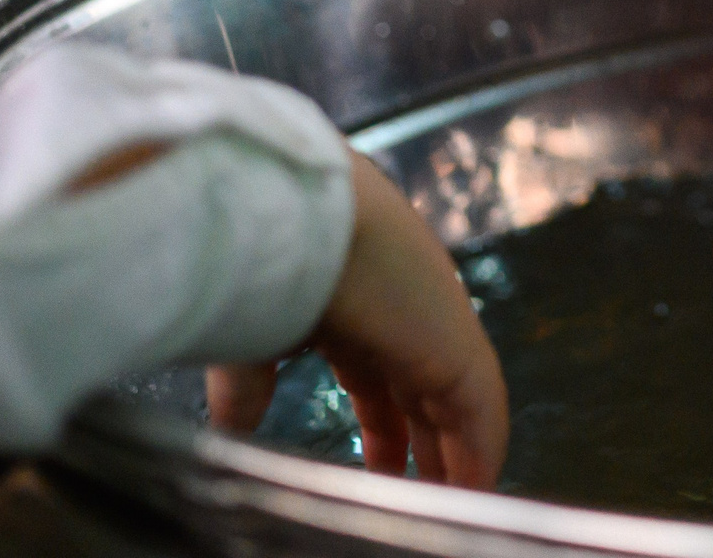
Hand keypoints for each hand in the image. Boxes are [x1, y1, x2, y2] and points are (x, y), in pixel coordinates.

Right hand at [207, 152, 507, 485]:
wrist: (278, 208)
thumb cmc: (250, 256)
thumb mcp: (246, 337)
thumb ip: (247, 388)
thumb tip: (232, 429)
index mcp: (352, 296)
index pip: (380, 373)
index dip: (383, 424)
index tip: (375, 467)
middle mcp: (401, 306)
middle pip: (422, 391)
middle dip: (421, 446)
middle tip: (420, 496)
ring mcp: (432, 320)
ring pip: (455, 402)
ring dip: (452, 458)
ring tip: (450, 505)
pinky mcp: (456, 342)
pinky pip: (480, 409)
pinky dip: (478, 453)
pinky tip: (472, 492)